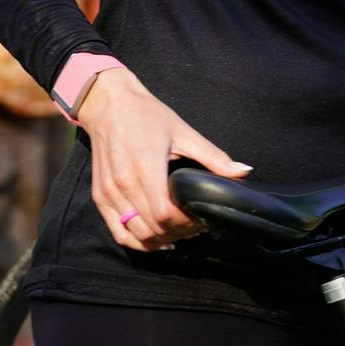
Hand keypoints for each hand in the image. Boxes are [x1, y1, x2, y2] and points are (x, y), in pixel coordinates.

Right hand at [79, 66, 250, 253]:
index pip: (165, 215)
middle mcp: (124, 184)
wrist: (108, 104)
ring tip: (178, 232)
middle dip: (178, 233)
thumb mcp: (183, 132)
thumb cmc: (146, 115)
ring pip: (136, 234)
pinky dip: (136, 241)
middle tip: (194, 227)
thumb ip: (214, 156)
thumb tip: (244, 171)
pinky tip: (155, 239)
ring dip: (159, 240)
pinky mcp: (100, 196)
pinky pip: (117, 232)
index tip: (200, 219)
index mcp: (146, 168)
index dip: (186, 224)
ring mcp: (109, 192)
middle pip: (153, 228)